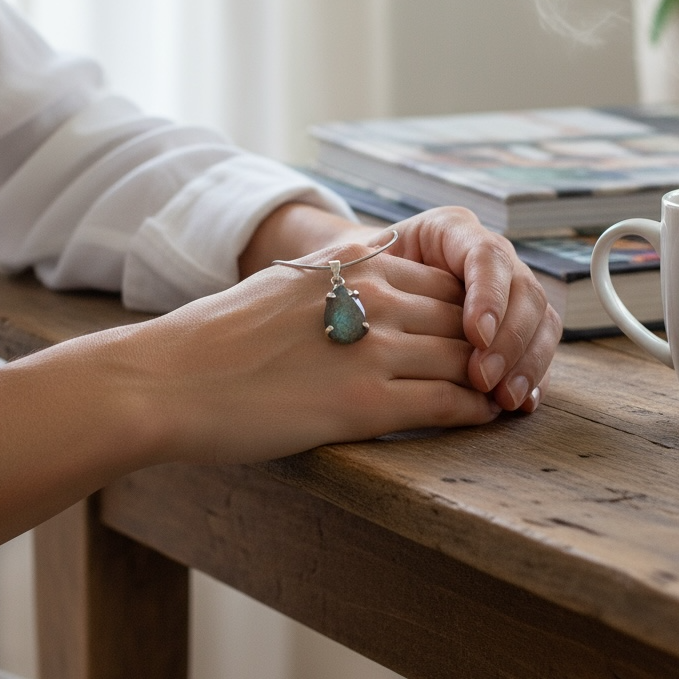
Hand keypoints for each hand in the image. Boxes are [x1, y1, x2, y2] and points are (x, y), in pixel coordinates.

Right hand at [126, 235, 502, 465]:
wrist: (172, 377)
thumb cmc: (218, 337)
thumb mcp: (286, 285)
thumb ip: (336, 286)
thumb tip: (365, 304)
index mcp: (352, 260)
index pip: (442, 281)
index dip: (470, 312)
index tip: (478, 336)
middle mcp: (372, 293)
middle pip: (463, 316)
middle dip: (491, 346)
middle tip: (507, 371)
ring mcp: (373, 345)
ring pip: (466, 357)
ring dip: (493, 380)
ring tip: (506, 398)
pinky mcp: (366, 401)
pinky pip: (449, 403)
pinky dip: (475, 412)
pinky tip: (483, 418)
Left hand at [377, 207, 559, 412]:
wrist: (365, 286)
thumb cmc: (359, 277)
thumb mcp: (363, 267)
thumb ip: (382, 278)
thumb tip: (398, 318)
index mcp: (453, 230)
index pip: (486, 256)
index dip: (488, 296)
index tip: (476, 336)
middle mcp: (490, 254)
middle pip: (523, 290)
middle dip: (510, 338)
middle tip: (485, 378)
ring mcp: (509, 286)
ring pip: (540, 319)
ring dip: (527, 362)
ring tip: (505, 398)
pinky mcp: (517, 322)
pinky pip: (539, 345)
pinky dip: (534, 375)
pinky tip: (521, 402)